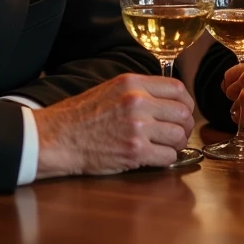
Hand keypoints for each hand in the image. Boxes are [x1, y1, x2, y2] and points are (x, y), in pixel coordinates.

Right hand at [34, 74, 194, 178]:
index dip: (186, 103)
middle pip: (183, 113)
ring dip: (176, 145)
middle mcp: (137, 102)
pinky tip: (154, 158)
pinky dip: (166, 160)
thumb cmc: (81, 116)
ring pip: (179, 136)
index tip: (184, 112)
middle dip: (184, 126)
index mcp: (132, 83)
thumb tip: (168, 100)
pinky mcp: (134, 151)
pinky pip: (167, 157)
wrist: (57, 138)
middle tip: (177, 134)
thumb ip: (139, 91)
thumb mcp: (111, 89)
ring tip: (165, 147)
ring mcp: (137, 127)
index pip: (177, 88)